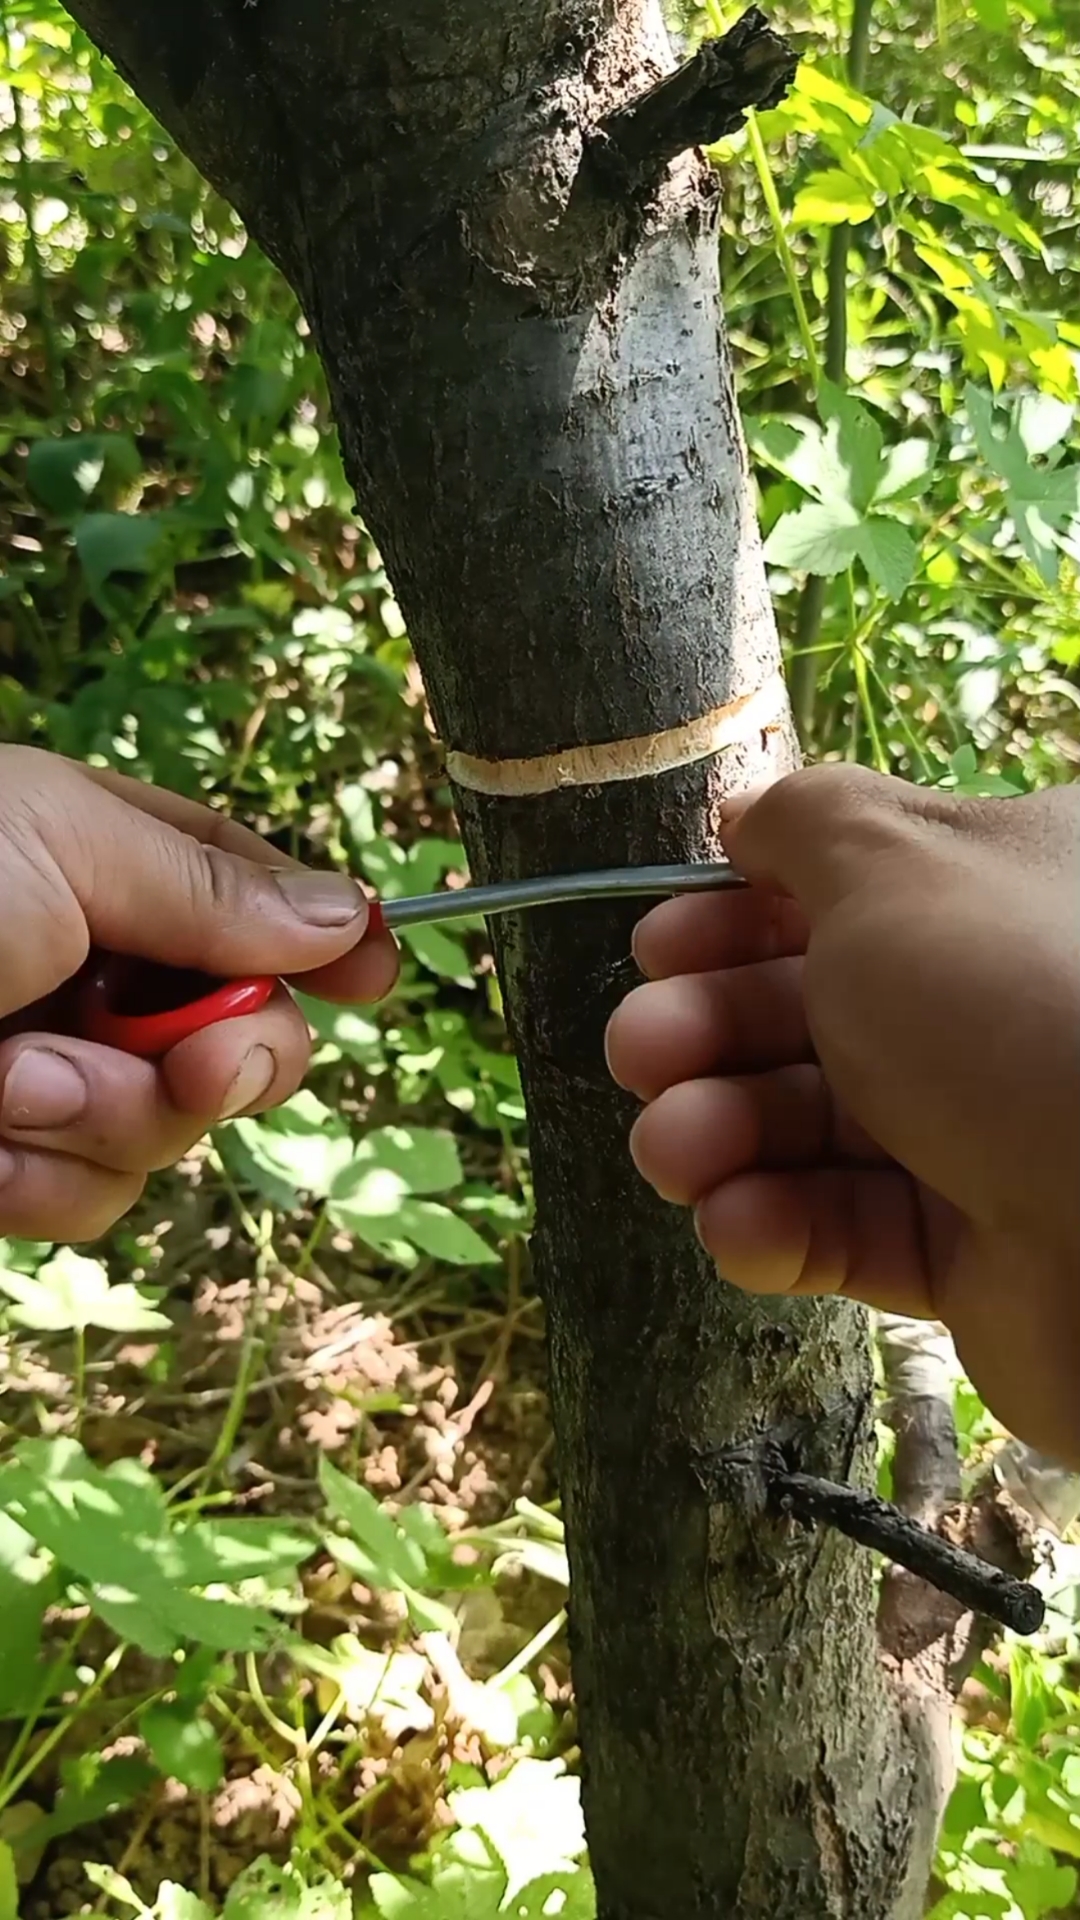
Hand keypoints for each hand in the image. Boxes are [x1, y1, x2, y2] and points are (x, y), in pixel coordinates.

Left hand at [0, 747, 398, 1242]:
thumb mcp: (61, 843)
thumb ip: (209, 888)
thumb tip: (342, 914)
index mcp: (97, 865)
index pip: (249, 900)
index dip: (323, 939)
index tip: (375, 975)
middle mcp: (83, 971)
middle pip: (239, 1033)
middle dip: (230, 1056)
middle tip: (199, 1058)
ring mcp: (43, 1074)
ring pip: (167, 1135)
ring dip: (103, 1118)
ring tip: (6, 1083)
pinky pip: (85, 1197)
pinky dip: (38, 1176)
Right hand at [606, 764, 1079, 1465]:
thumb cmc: (1010, 1004)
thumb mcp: (894, 863)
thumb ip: (803, 824)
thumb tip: (745, 816)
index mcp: (998, 893)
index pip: (844, 896)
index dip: (735, 918)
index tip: (656, 945)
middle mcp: (994, 1005)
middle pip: (810, 1012)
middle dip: (704, 1030)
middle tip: (641, 1052)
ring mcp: (982, 1133)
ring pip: (815, 1128)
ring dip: (720, 1134)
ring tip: (673, 1151)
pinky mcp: (969, 1252)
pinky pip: (848, 1230)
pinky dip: (778, 1226)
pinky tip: (737, 1222)